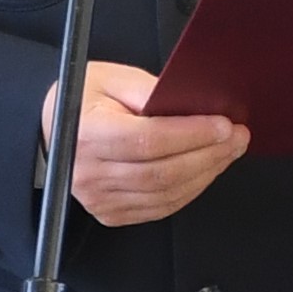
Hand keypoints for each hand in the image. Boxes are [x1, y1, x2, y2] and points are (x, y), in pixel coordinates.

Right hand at [42, 59, 248, 228]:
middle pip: (162, 172)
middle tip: (236, 137)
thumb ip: (150, 91)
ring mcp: (99, 198)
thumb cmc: (83, 100)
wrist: (56, 129)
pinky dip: (190, 190)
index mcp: (85, 133)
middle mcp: (89, 172)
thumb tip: (194, 104)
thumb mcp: (113, 78)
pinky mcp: (111, 213)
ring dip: (206, 173)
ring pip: (165, 194)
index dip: (190, 135)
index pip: (147, 140)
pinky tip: (206, 170)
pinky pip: (160, 208)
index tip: (222, 125)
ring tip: (228, 151)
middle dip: (209, 154)